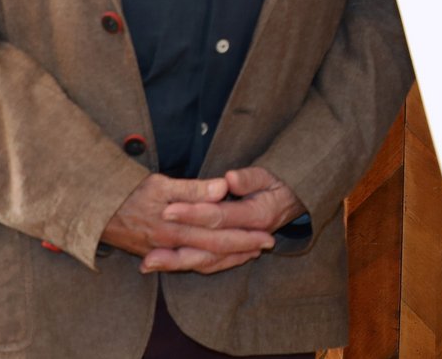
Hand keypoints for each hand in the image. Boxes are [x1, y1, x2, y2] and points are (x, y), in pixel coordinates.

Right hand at [99, 173, 276, 272]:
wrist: (90, 210)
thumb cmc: (126, 191)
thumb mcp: (159, 184)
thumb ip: (192, 190)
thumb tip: (223, 188)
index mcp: (175, 227)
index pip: (217, 235)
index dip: (243, 236)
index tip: (266, 233)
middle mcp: (170, 244)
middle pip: (213, 251)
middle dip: (242, 249)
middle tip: (267, 245)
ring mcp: (160, 251)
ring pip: (201, 260)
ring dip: (226, 258)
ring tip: (249, 253)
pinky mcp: (152, 253)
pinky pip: (186, 261)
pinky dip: (205, 260)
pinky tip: (216, 257)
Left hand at [144, 166, 307, 274]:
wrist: (293, 204)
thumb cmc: (277, 187)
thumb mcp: (269, 175)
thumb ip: (250, 178)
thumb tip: (230, 180)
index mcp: (258, 215)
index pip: (220, 216)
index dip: (193, 213)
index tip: (167, 209)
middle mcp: (248, 237)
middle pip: (209, 245)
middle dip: (177, 249)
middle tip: (148, 252)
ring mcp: (241, 249)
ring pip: (207, 260)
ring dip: (177, 263)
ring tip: (149, 264)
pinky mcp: (232, 254)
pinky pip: (210, 264)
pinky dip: (187, 265)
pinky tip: (164, 265)